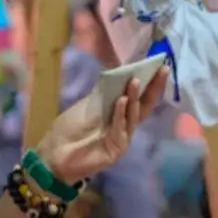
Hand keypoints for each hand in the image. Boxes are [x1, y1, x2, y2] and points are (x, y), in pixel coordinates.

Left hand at [35, 66, 169, 185]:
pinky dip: (121, 114)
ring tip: (136, 80)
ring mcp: (123, 137)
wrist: (55, 153)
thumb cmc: (70, 128)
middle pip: (144, 105)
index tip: (158, 64)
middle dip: (154, 88)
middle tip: (162, 71)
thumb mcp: (88, 105)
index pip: (139, 96)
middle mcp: (125, 124)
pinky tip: (122, 100)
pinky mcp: (117, 149)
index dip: (150, 82)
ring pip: (133, 115)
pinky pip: (120, 128)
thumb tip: (121, 73)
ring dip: (134, 97)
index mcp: (119, 113)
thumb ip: (105, 93)